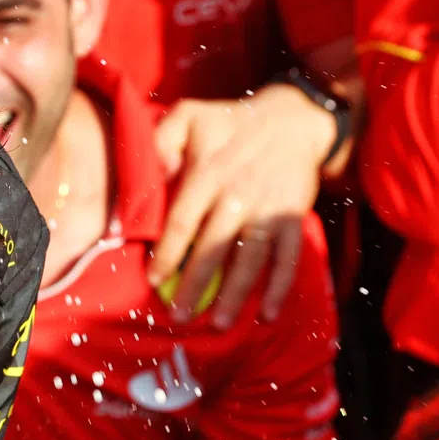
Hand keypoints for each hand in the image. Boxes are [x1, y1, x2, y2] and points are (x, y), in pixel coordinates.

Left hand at [147, 83, 334, 327]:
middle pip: (214, 246)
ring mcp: (268, 208)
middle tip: (178, 318)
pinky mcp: (291, 217)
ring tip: (218, 324)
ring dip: (235, 292)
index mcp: (208, 173)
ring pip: (250, 257)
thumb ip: (161, 137)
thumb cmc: (229, 123)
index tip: (154, 280)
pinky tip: (266, 314)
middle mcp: (238, 195)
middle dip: (195, 284)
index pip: (183, 220)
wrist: (291, 119)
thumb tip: (146, 172)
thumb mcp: (189, 115)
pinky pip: (288, 256)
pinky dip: (280, 285)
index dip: (168, 252)